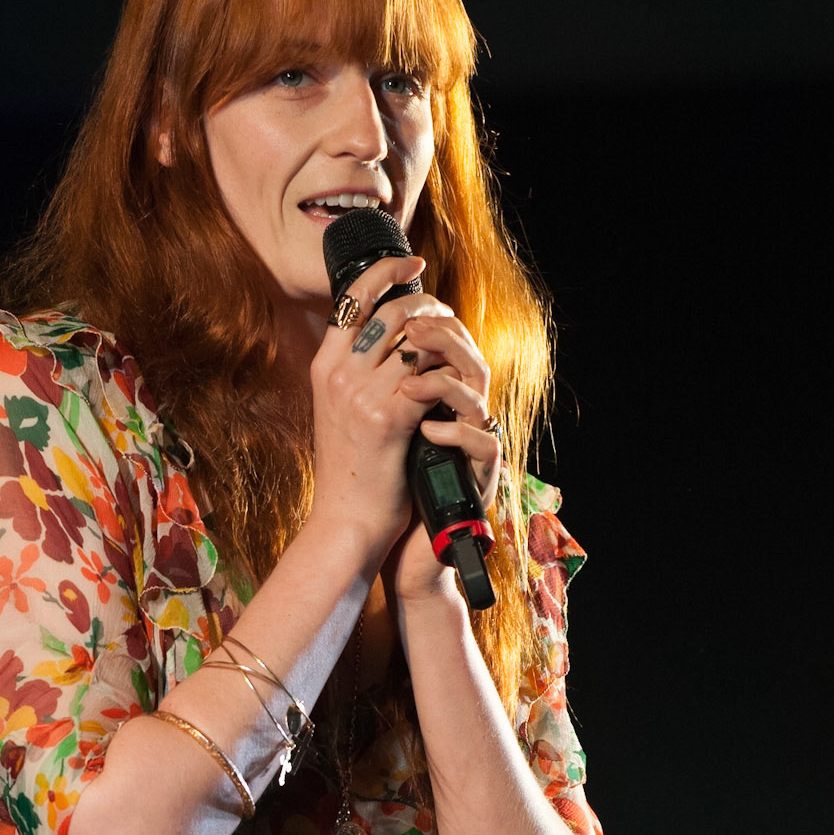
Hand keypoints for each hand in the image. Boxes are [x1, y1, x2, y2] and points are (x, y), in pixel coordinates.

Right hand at [307, 251, 458, 566]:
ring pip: (417, 340)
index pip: (353, 297)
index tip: (413, 261)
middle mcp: (338, 374)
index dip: (386, 271)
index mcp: (324, 366)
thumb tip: (391, 336)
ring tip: (459, 348)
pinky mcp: (389, 419)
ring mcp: (361, 395)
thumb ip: (356, 372)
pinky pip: (431, 378)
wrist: (347, 518)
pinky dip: (451, 377)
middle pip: (392, 311)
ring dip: (447, 340)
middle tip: (449, 314)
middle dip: (429, 304)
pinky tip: (461, 385)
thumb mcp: (340, 410)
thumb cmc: (351, 469)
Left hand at [388, 305, 499, 604]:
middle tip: (411, 330)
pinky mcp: (476, 477)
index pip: (447, 337)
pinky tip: (429, 430)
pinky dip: (454, 434)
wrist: (383, 537)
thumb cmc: (378, 477)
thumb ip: (375, 376)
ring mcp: (471, 443)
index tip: (402, 297)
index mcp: (438, 395)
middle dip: (440, 334)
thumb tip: (352, 326)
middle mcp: (460, 413)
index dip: (431, 310)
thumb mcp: (371, 418)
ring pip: (480, 391)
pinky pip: (481, 443)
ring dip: (446, 379)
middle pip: (468, 353)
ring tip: (415, 383)